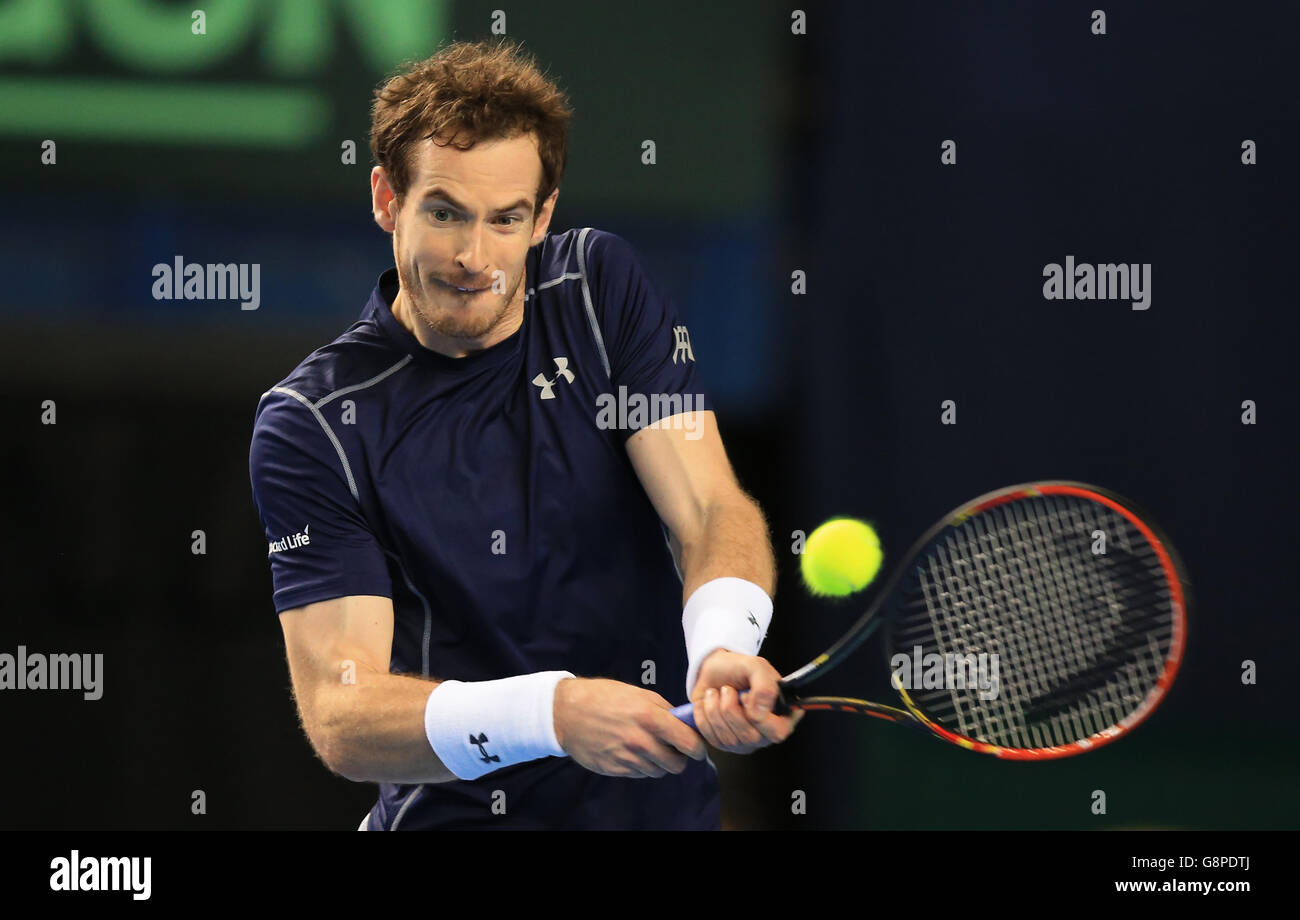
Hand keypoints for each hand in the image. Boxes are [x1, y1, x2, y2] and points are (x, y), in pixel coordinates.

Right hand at [553, 677, 706, 778]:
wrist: (566, 712)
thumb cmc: (604, 697)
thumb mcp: (638, 694)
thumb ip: (665, 710)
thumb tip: (686, 725)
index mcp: (649, 717)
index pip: (689, 743)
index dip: (698, 748)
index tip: (698, 748)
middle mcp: (640, 740)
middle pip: (676, 765)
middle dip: (679, 758)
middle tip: (673, 748)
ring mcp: (626, 758)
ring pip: (658, 771)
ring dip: (659, 763)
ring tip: (648, 746)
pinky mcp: (614, 769)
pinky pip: (639, 774)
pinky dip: (641, 765)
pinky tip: (631, 750)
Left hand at [690, 649, 803, 753]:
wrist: (714, 670)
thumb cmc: (739, 669)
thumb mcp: (757, 667)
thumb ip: (765, 687)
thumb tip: (759, 713)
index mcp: (781, 715)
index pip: (778, 732)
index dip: (760, 717)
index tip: (745, 696)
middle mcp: (765, 733)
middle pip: (750, 737)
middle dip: (731, 709)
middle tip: (727, 689)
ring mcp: (744, 741)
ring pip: (728, 739)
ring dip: (715, 709)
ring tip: (717, 692)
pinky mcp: (722, 743)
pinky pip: (711, 738)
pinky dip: (704, 715)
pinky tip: (708, 702)